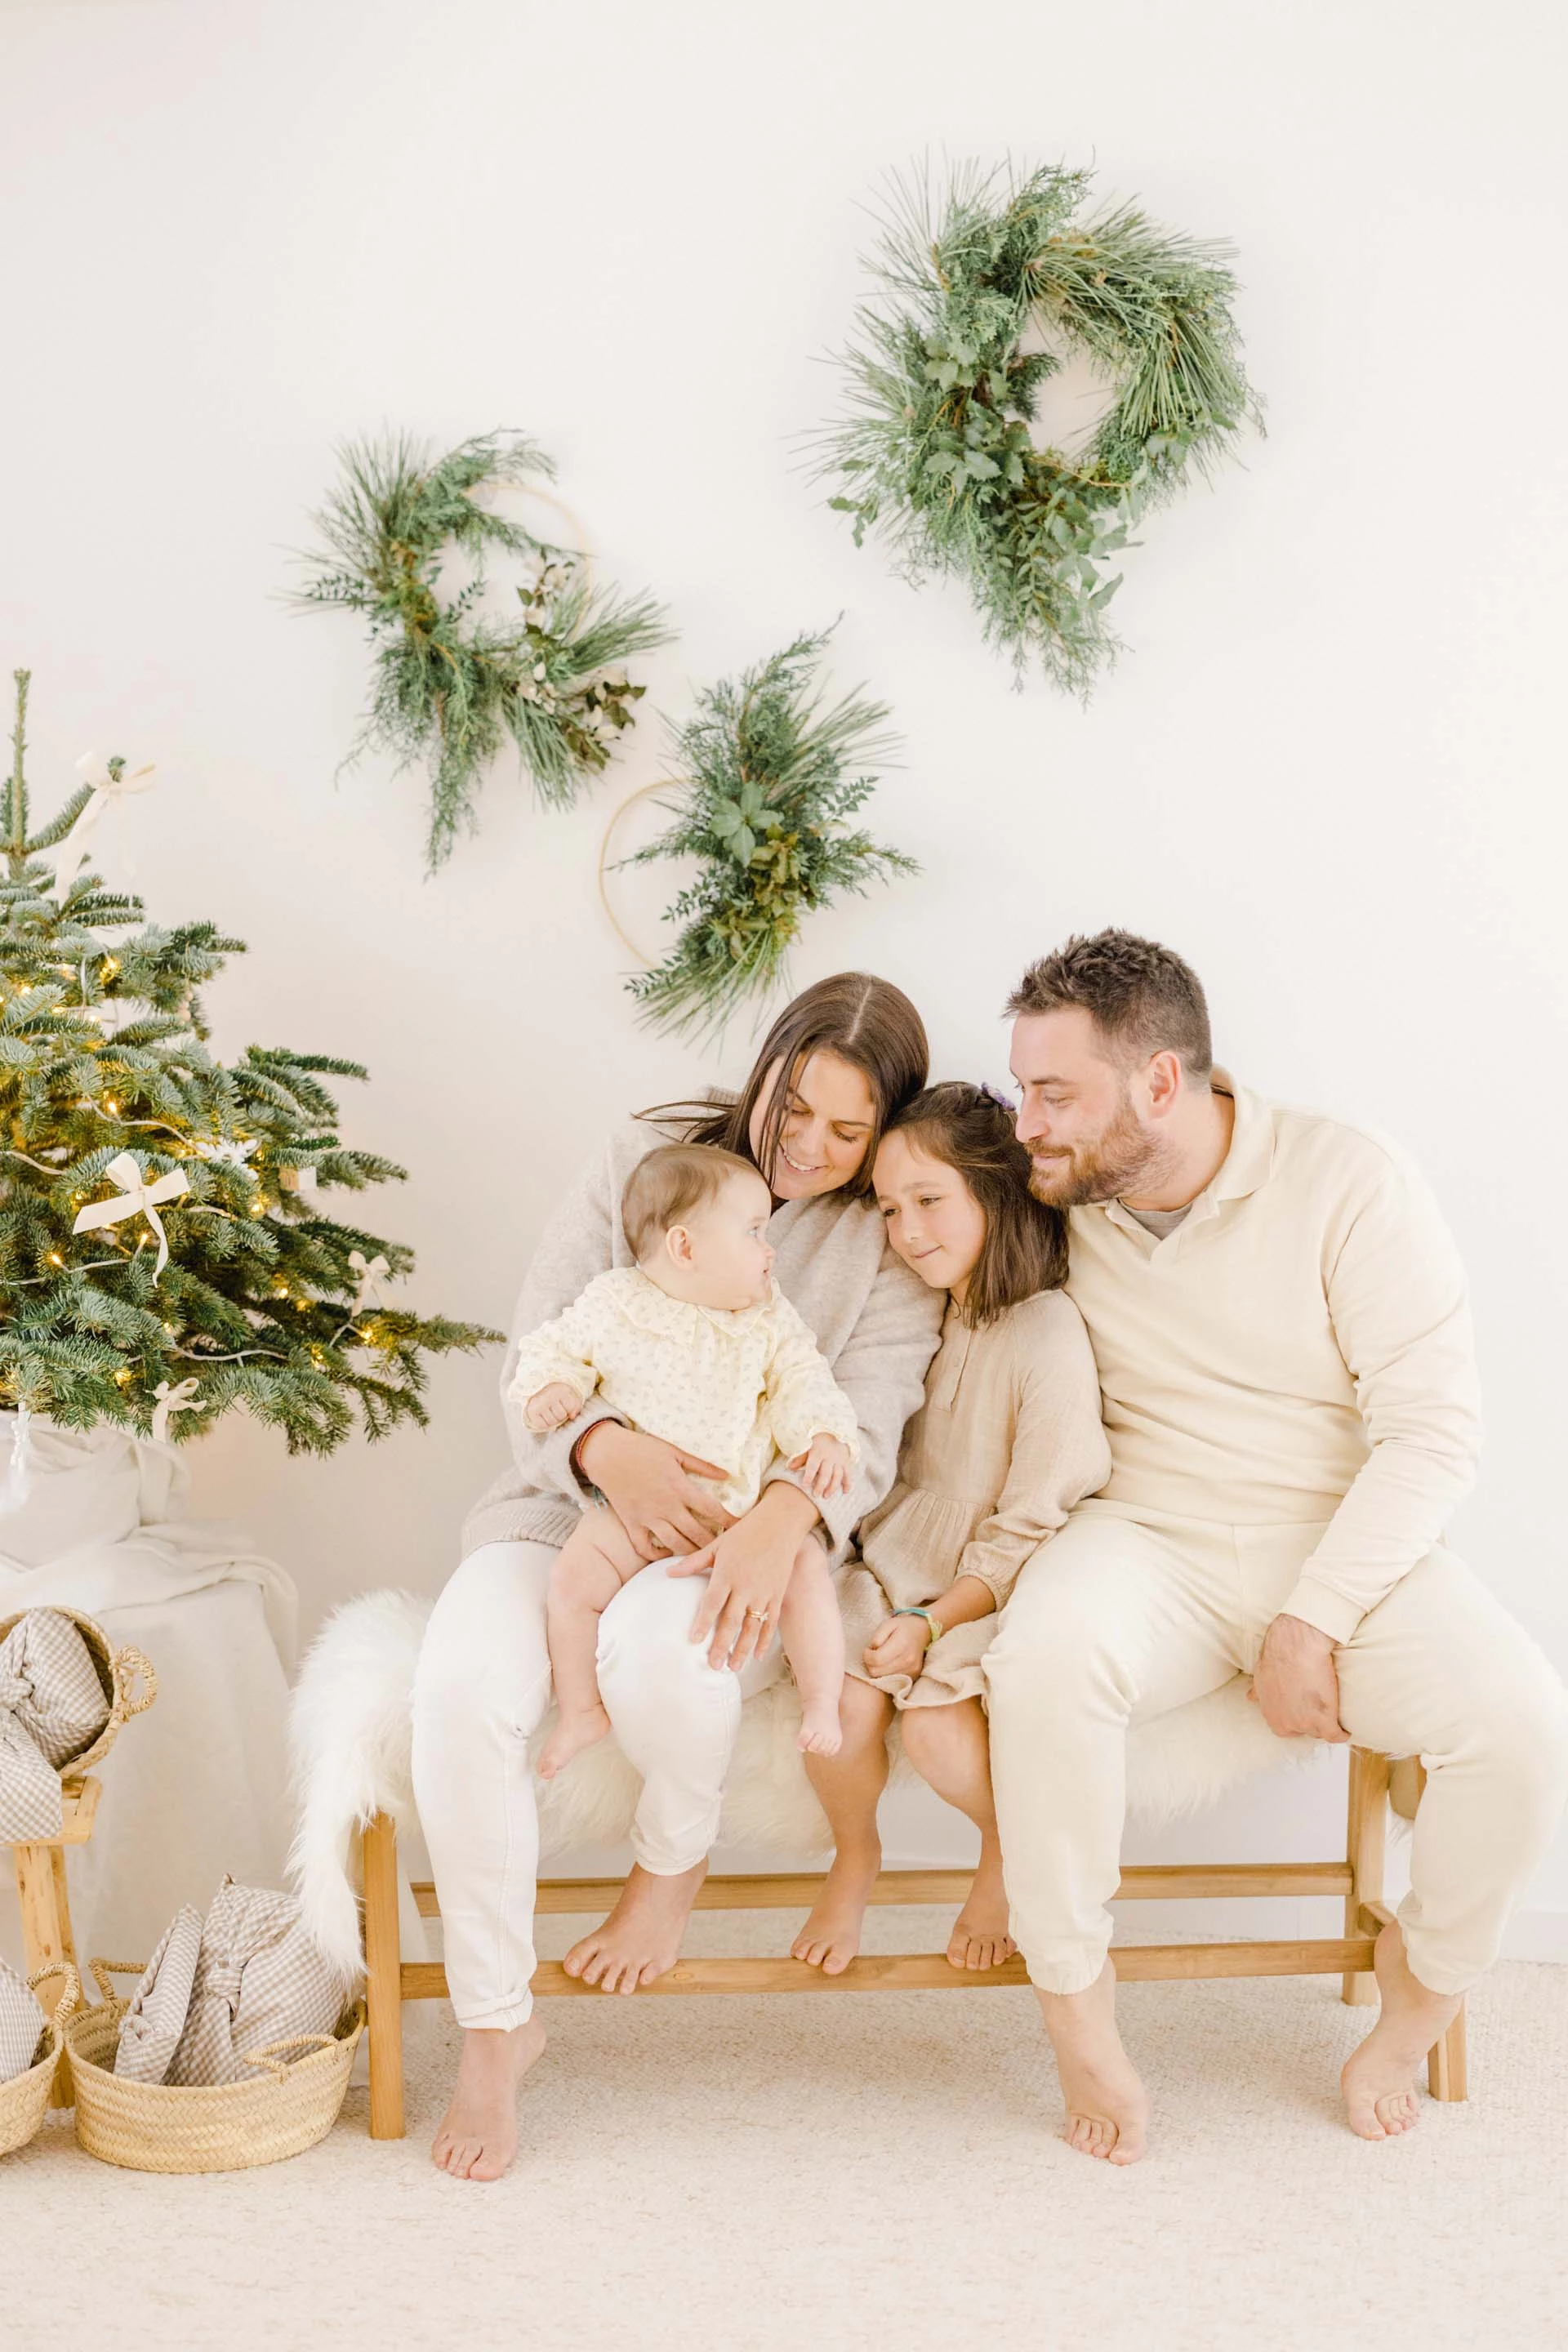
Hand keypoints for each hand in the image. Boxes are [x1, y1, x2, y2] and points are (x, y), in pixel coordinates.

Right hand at [523, 1381, 582, 1432]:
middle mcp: (549, 1395)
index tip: (564, 1403)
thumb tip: (572, 1416)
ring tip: (549, 1411)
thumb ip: (576, 1407)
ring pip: (552, 1422)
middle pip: (561, 1416)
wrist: (540, 1392)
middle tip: (555, 1407)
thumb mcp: (570, 1398)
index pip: (570, 1407)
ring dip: (552, 1419)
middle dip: (560, 1415)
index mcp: (561, 1389)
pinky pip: (542, 1425)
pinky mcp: (532, 1411)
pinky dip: (544, 1424)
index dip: (569, 1409)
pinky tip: (543, 1416)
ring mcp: (540, 1403)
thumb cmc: (559, 1397)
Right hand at [576, 1422, 734, 1564]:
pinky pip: (644, 1547)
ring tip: (702, 1556)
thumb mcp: (675, 1452)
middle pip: (696, 1533)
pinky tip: (667, 1554)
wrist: (607, 1454)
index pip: (712, 1509)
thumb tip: (727, 1474)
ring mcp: (648, 1517)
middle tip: (724, 1549)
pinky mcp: (631, 1523)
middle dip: (713, 1543)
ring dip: (691, 1552)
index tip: (740, 1528)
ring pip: (674, 1544)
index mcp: (679, 1487)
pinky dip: (656, 1555)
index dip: (729, 1521)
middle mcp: (666, 1506)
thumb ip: (701, 1465)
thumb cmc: (642, 1449)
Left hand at [670, 1484, 819, 1670]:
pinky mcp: (777, 1595)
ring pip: (752, 1627)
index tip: (693, 1640)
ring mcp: (764, 1592)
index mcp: (727, 1573)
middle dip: (722, 1645)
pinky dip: (764, 1640)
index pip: (712, 1603)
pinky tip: (757, 1656)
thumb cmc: (745, 1532)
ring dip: (742, 1649)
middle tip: (713, 1666)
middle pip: (731, 1621)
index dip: (703, 1622)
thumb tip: (668, 1573)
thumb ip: (694, 1562)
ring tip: (733, 1668)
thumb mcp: (717, 1544)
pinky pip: (771, 1622)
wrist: (781, 1523)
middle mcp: (746, 1586)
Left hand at [791, 1433, 852, 1500]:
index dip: (809, 1476)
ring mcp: (839, 1460)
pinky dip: (848, 1483)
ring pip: (837, 1475)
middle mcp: (829, 1456)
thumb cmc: (816, 1442)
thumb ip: (799, 1457)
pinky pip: (848, 1473)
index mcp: (817, 1452)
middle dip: (821, 1485)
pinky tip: (845, 1491)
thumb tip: (790, 1467)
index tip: (805, 1485)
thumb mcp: (807, 1446)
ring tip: (826, 1496)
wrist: (834, 1431)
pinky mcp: (846, 1462)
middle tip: (816, 1495)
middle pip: (826, 1473)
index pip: (813, 1465)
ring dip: (832, 1487)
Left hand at [862, 1613, 929, 1680]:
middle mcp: (908, 1660)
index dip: (866, 1656)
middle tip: (872, 1654)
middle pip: (877, 1672)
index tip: (867, 1650)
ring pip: (883, 1679)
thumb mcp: (887, 1624)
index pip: (876, 1659)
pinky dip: (886, 1674)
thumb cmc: (902, 1627)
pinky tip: (887, 1665)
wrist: (922, 1632)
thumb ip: (877, 1637)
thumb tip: (871, 1651)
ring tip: (880, 1659)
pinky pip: (892, 1681)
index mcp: (901, 1644)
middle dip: (869, 1664)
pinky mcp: (913, 1676)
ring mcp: (911, 1670)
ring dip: (877, 1670)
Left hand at [1248, 1613, 1348, 1740]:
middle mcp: (1287, 1724)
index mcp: (1273, 1717)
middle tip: (1317, 1709)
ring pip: (1321, 1732)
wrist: (1295, 1648)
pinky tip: (1345, 1730)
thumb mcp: (1260, 1679)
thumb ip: (1258, 1693)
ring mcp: (1307, 1724)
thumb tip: (1251, 1697)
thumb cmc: (1277, 1659)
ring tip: (1332, 1715)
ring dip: (1326, 1725)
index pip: (1287, 1729)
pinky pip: (1337, 1736)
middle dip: (1310, 1722)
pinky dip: (1342, 1734)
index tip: (1304, 1712)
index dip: (1297, 1719)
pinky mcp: (1325, 1721)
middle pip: (1304, 1731)